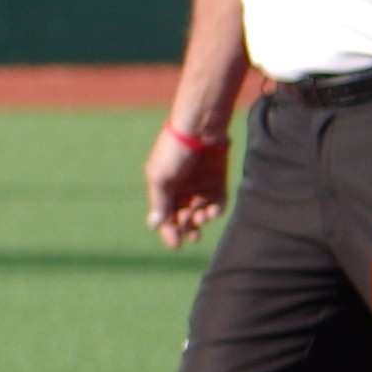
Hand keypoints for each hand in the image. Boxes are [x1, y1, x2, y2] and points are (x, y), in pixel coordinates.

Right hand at [146, 126, 228, 248]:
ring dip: (201, 219)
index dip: (169, 231)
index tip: (177, 244)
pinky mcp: (217, 181)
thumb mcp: (161, 177)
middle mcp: (181, 189)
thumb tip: (154, 224)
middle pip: (183, 217)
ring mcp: (200, 185)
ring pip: (200, 212)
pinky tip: (212, 210)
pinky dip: (215, 210)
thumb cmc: (175, 150)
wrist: (201, 127)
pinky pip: (217, 202)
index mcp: (163, 188)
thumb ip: (160, 202)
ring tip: (202, 217)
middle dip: (187, 228)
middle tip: (192, 234)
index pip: (164, 216)